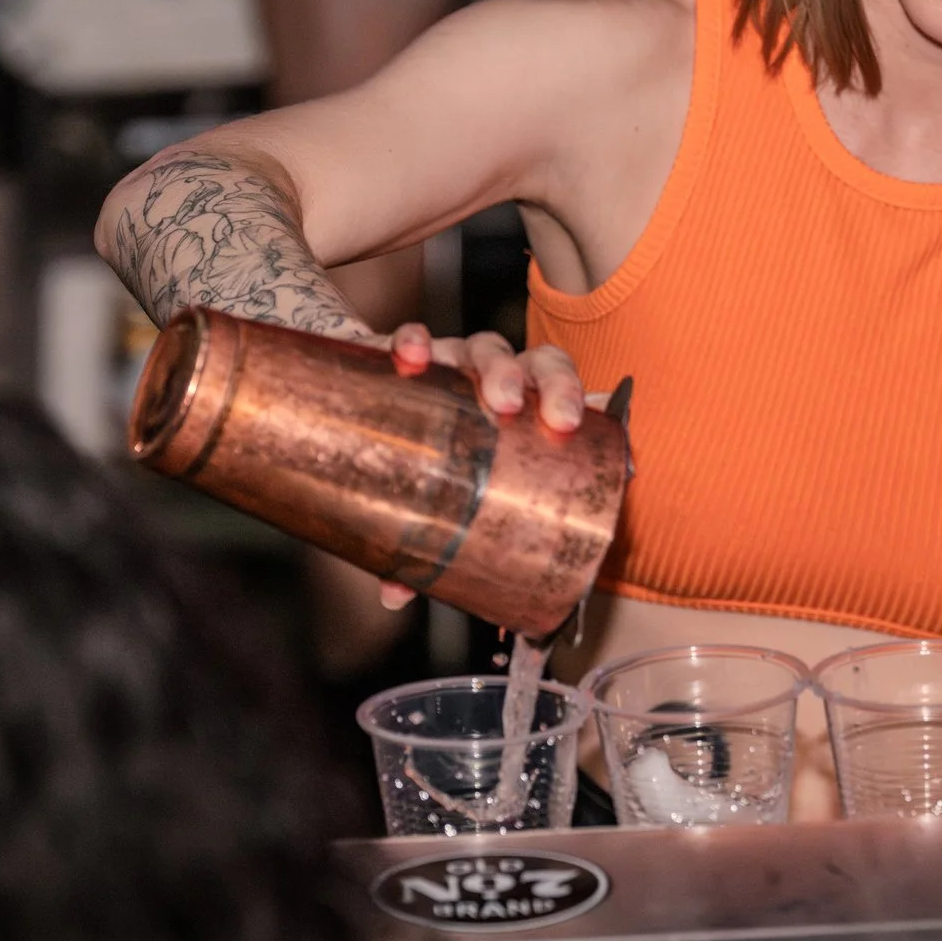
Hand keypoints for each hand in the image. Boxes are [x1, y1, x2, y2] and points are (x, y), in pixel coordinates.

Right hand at [368, 324, 589, 611]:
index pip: (561, 386)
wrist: (371, 411)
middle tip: (519, 411)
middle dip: (538, 384)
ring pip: (483, 347)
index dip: (571, 397)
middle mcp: (497, 378)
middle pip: (534, 363)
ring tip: (486, 397)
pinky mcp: (400, 354)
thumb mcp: (453, 498)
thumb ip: (444, 543)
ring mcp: (454, 361)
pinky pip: (410, 338)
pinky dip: (413, 340)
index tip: (569, 425)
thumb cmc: (432, 459)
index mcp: (526, 405)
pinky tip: (410, 356)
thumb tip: (424, 603)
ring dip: (489, 366)